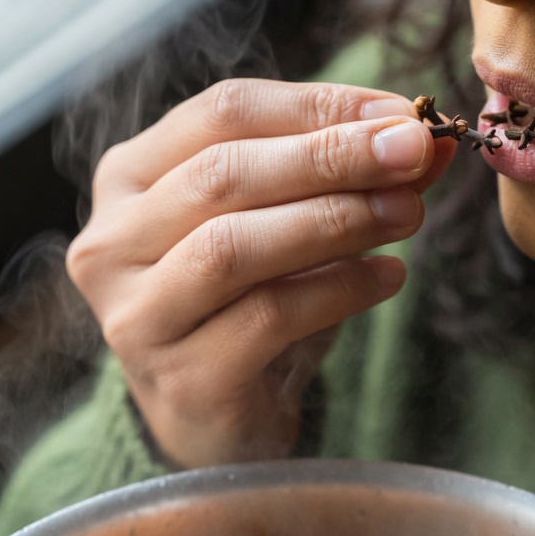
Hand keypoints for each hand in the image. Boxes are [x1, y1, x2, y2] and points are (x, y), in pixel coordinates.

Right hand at [66, 78, 453, 466]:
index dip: (316, 107)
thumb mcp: (288, 227)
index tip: (399, 114)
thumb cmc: (248, 312)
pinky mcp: (180, 379)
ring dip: (335, 221)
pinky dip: (338, 290)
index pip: (221, 114)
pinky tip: (387, 278)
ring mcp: (137, 317)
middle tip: (412, 153)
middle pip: (223, 175)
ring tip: (407, 214)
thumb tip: (423, 137)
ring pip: (234, 247)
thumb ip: (343, 176)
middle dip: (331, 157)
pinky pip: (266, 318)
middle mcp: (111, 245)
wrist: (222, 427)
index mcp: (127, 180)